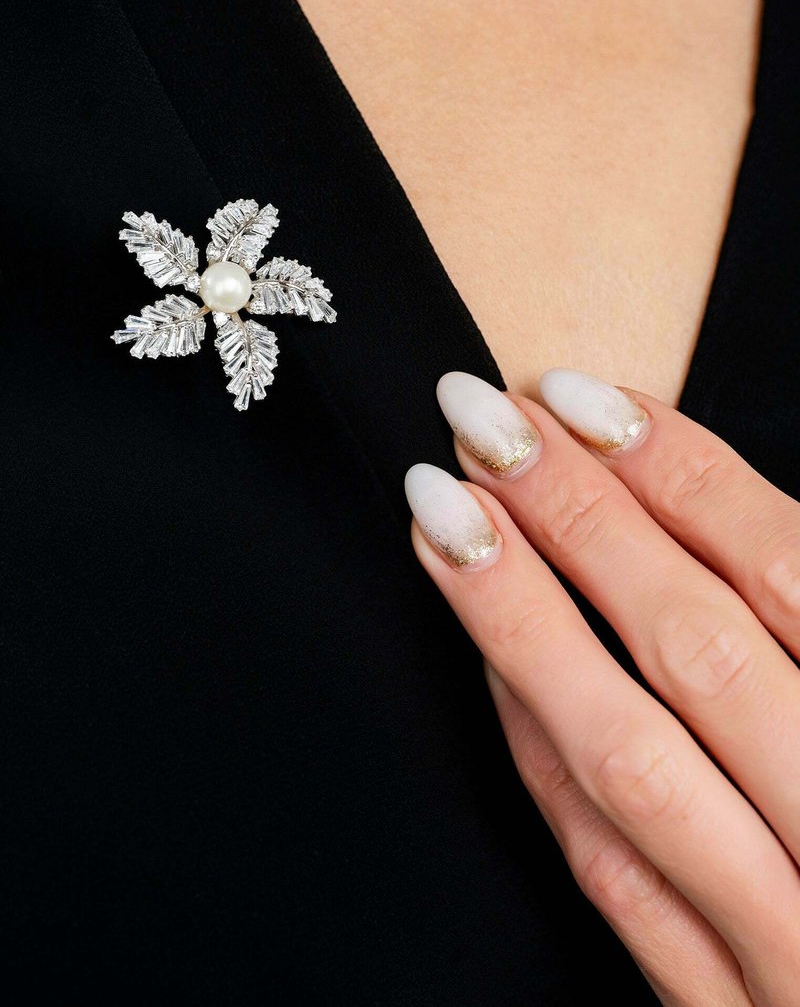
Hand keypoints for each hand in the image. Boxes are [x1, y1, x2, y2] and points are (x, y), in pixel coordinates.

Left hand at [404, 368, 799, 1005]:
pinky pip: (612, 873)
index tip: (576, 396)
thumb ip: (797, 614)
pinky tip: (487, 666)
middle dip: (578, 518)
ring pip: (633, 760)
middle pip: (698, 647)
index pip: (791, 573)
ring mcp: (788, 936)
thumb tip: (678, 492)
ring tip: (441, 516)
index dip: (680, 472)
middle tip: (480, 420)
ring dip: (522, 624)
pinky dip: (540, 755)